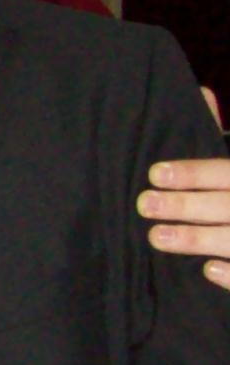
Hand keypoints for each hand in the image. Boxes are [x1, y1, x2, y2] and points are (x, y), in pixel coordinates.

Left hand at [141, 85, 229, 288]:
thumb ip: (216, 132)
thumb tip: (201, 92)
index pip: (226, 172)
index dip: (194, 172)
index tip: (155, 174)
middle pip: (229, 206)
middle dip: (187, 206)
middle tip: (144, 205)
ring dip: (198, 239)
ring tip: (156, 237)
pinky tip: (208, 271)